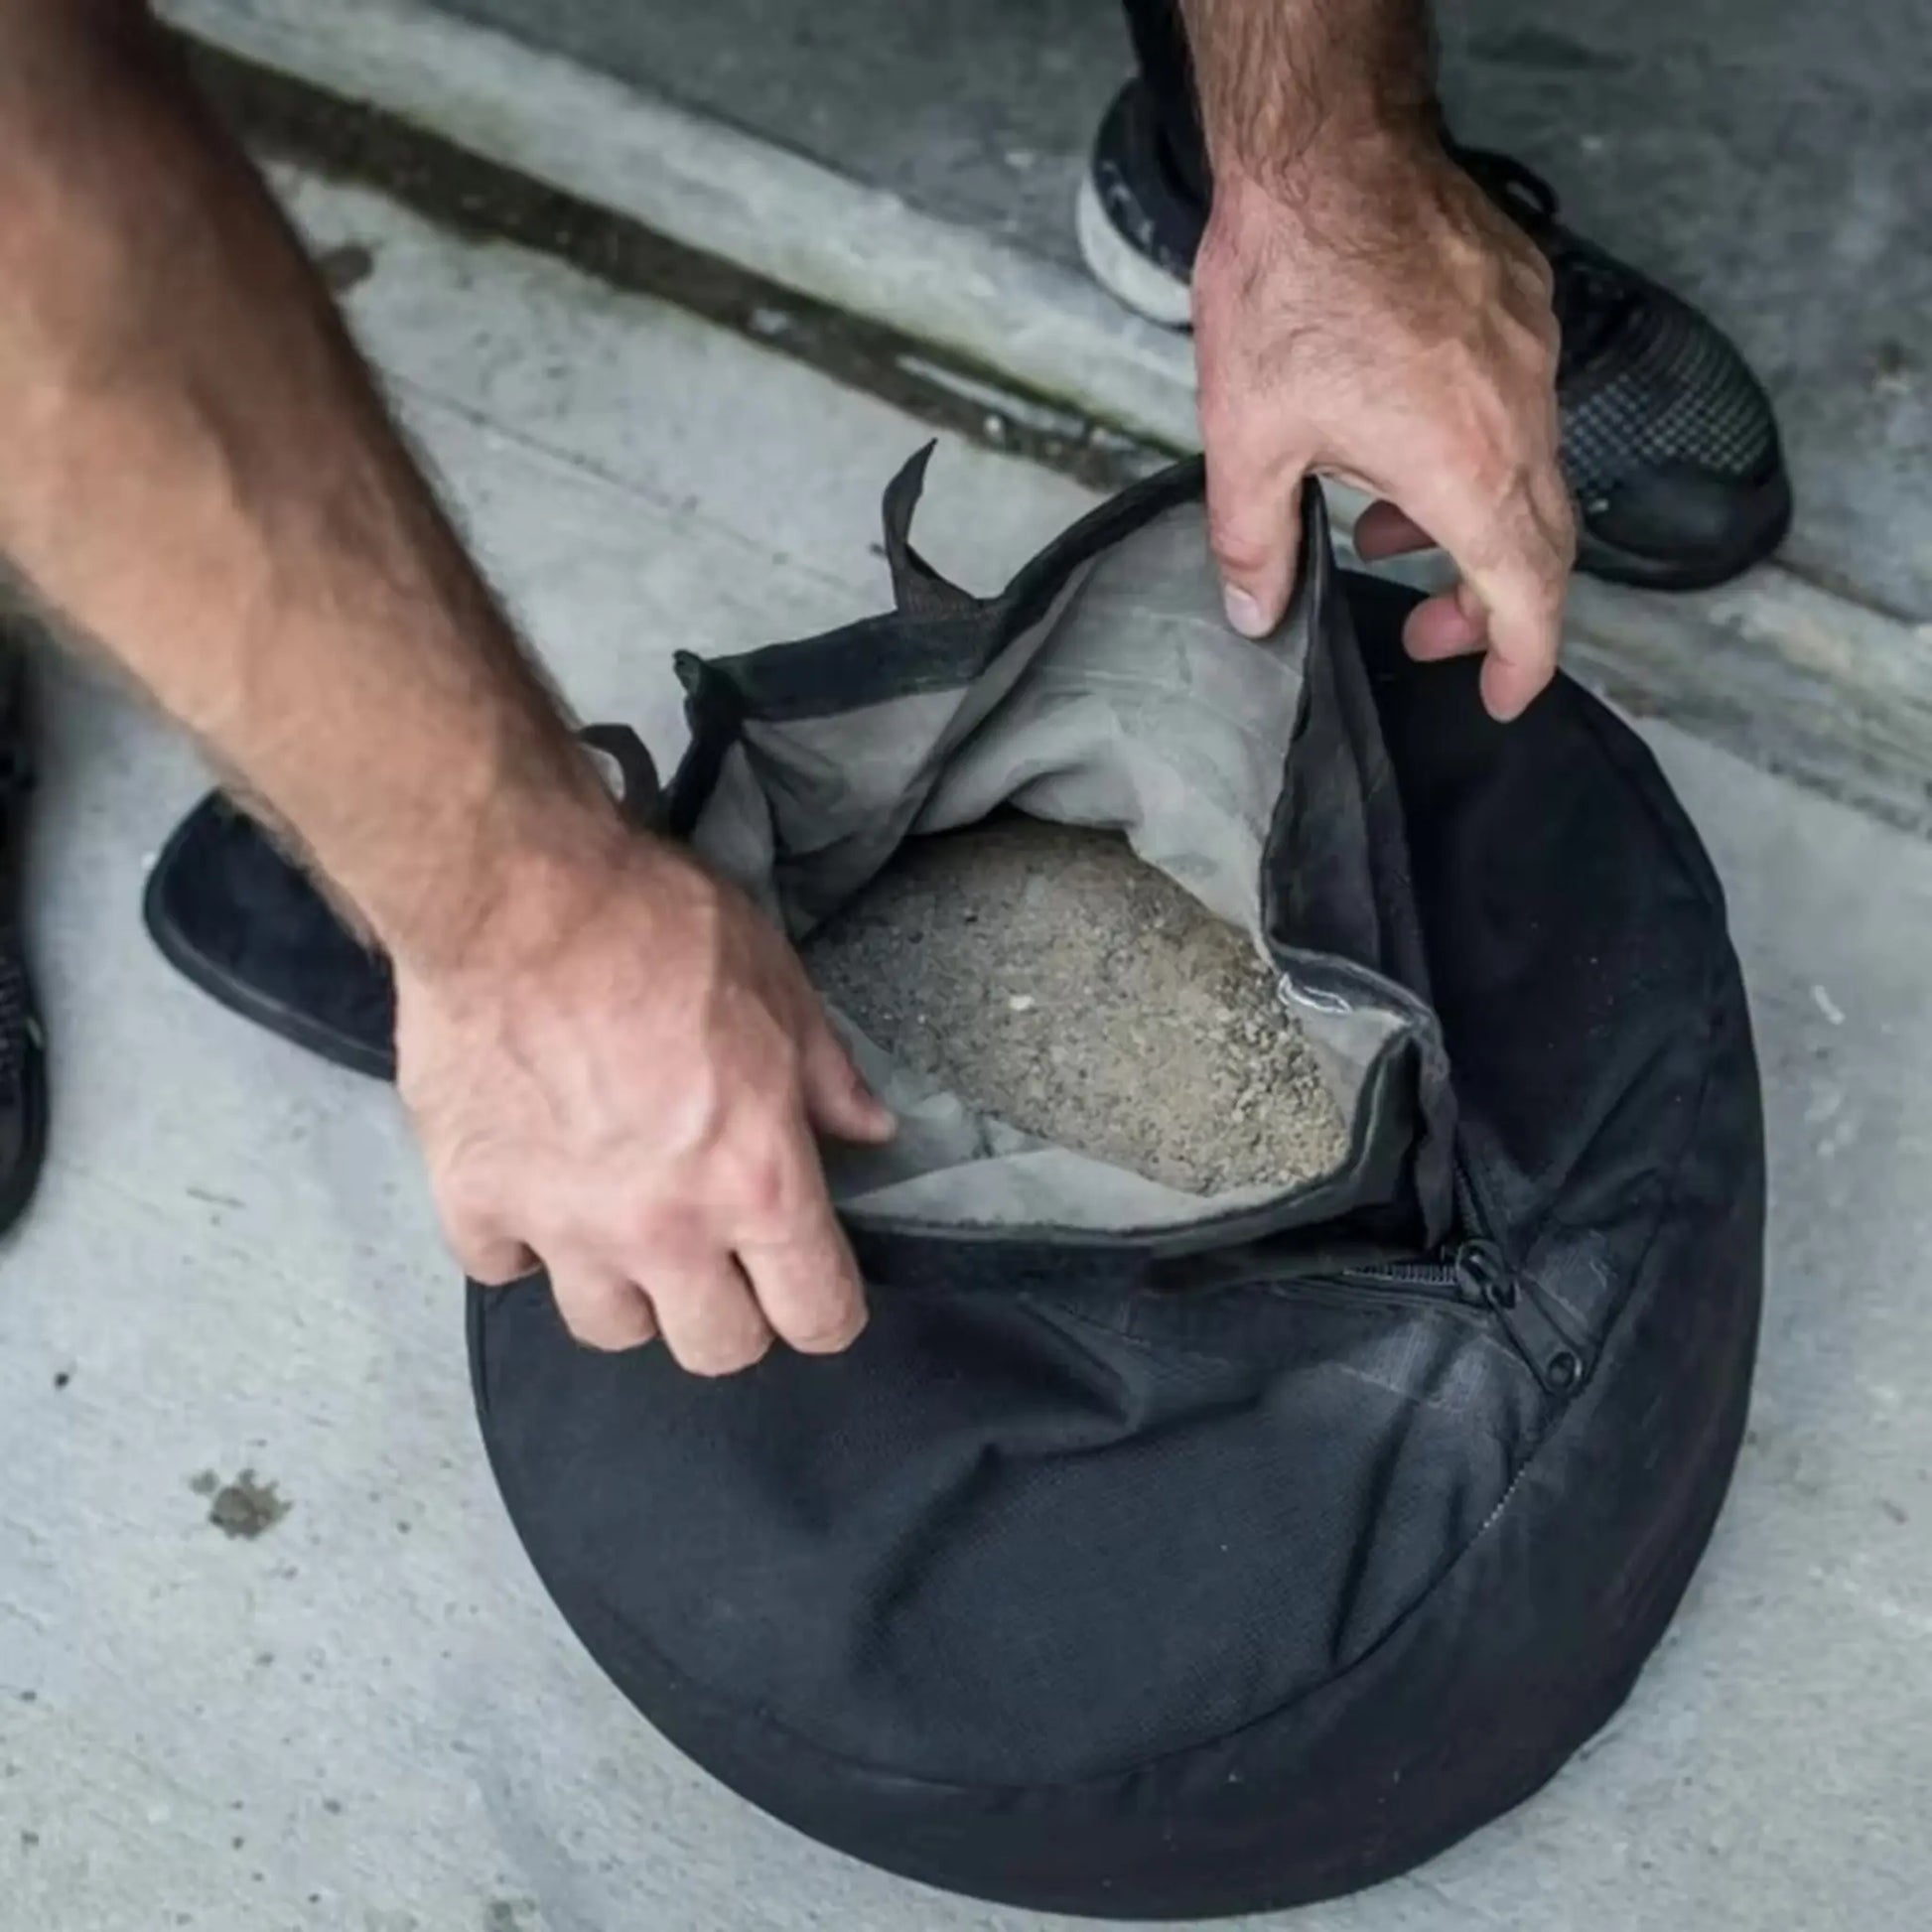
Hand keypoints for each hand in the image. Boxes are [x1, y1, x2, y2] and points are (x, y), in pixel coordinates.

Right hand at [393, 829, 895, 1374]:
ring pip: (608, 1329)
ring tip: (627, 1226)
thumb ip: (828, 1077)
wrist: (515, 897)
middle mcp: (665, 1231)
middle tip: (723, 1260)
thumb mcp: (780, 988)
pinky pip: (503, 1268)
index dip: (827, 1312)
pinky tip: (535, 1187)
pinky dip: (521, 1240)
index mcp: (757, 1182)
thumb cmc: (663, 929)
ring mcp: (563, 1228)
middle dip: (732, 1315)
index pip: (817, 1316)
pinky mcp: (474, 1203)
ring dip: (628, 1288)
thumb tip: (871, 1133)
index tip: (815, 1289)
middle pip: (715, 1351)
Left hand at [1191, 132, 1575, 718]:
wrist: (1325, 153)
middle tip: (1422, 628)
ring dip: (1465, 520)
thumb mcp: (1247, 442)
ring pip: (1526, 469)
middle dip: (1484, 604)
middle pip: (1537, 542)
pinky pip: (1516, 401)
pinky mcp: (1524, 304)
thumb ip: (1255, 545)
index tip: (1507, 698)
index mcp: (1464, 466)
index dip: (1524, 661)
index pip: (1528, 593)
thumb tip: (1257, 615)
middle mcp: (1519, 413)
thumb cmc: (1287, 288)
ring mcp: (1531, 353)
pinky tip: (1396, 438)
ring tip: (1380, 530)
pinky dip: (1471, 446)